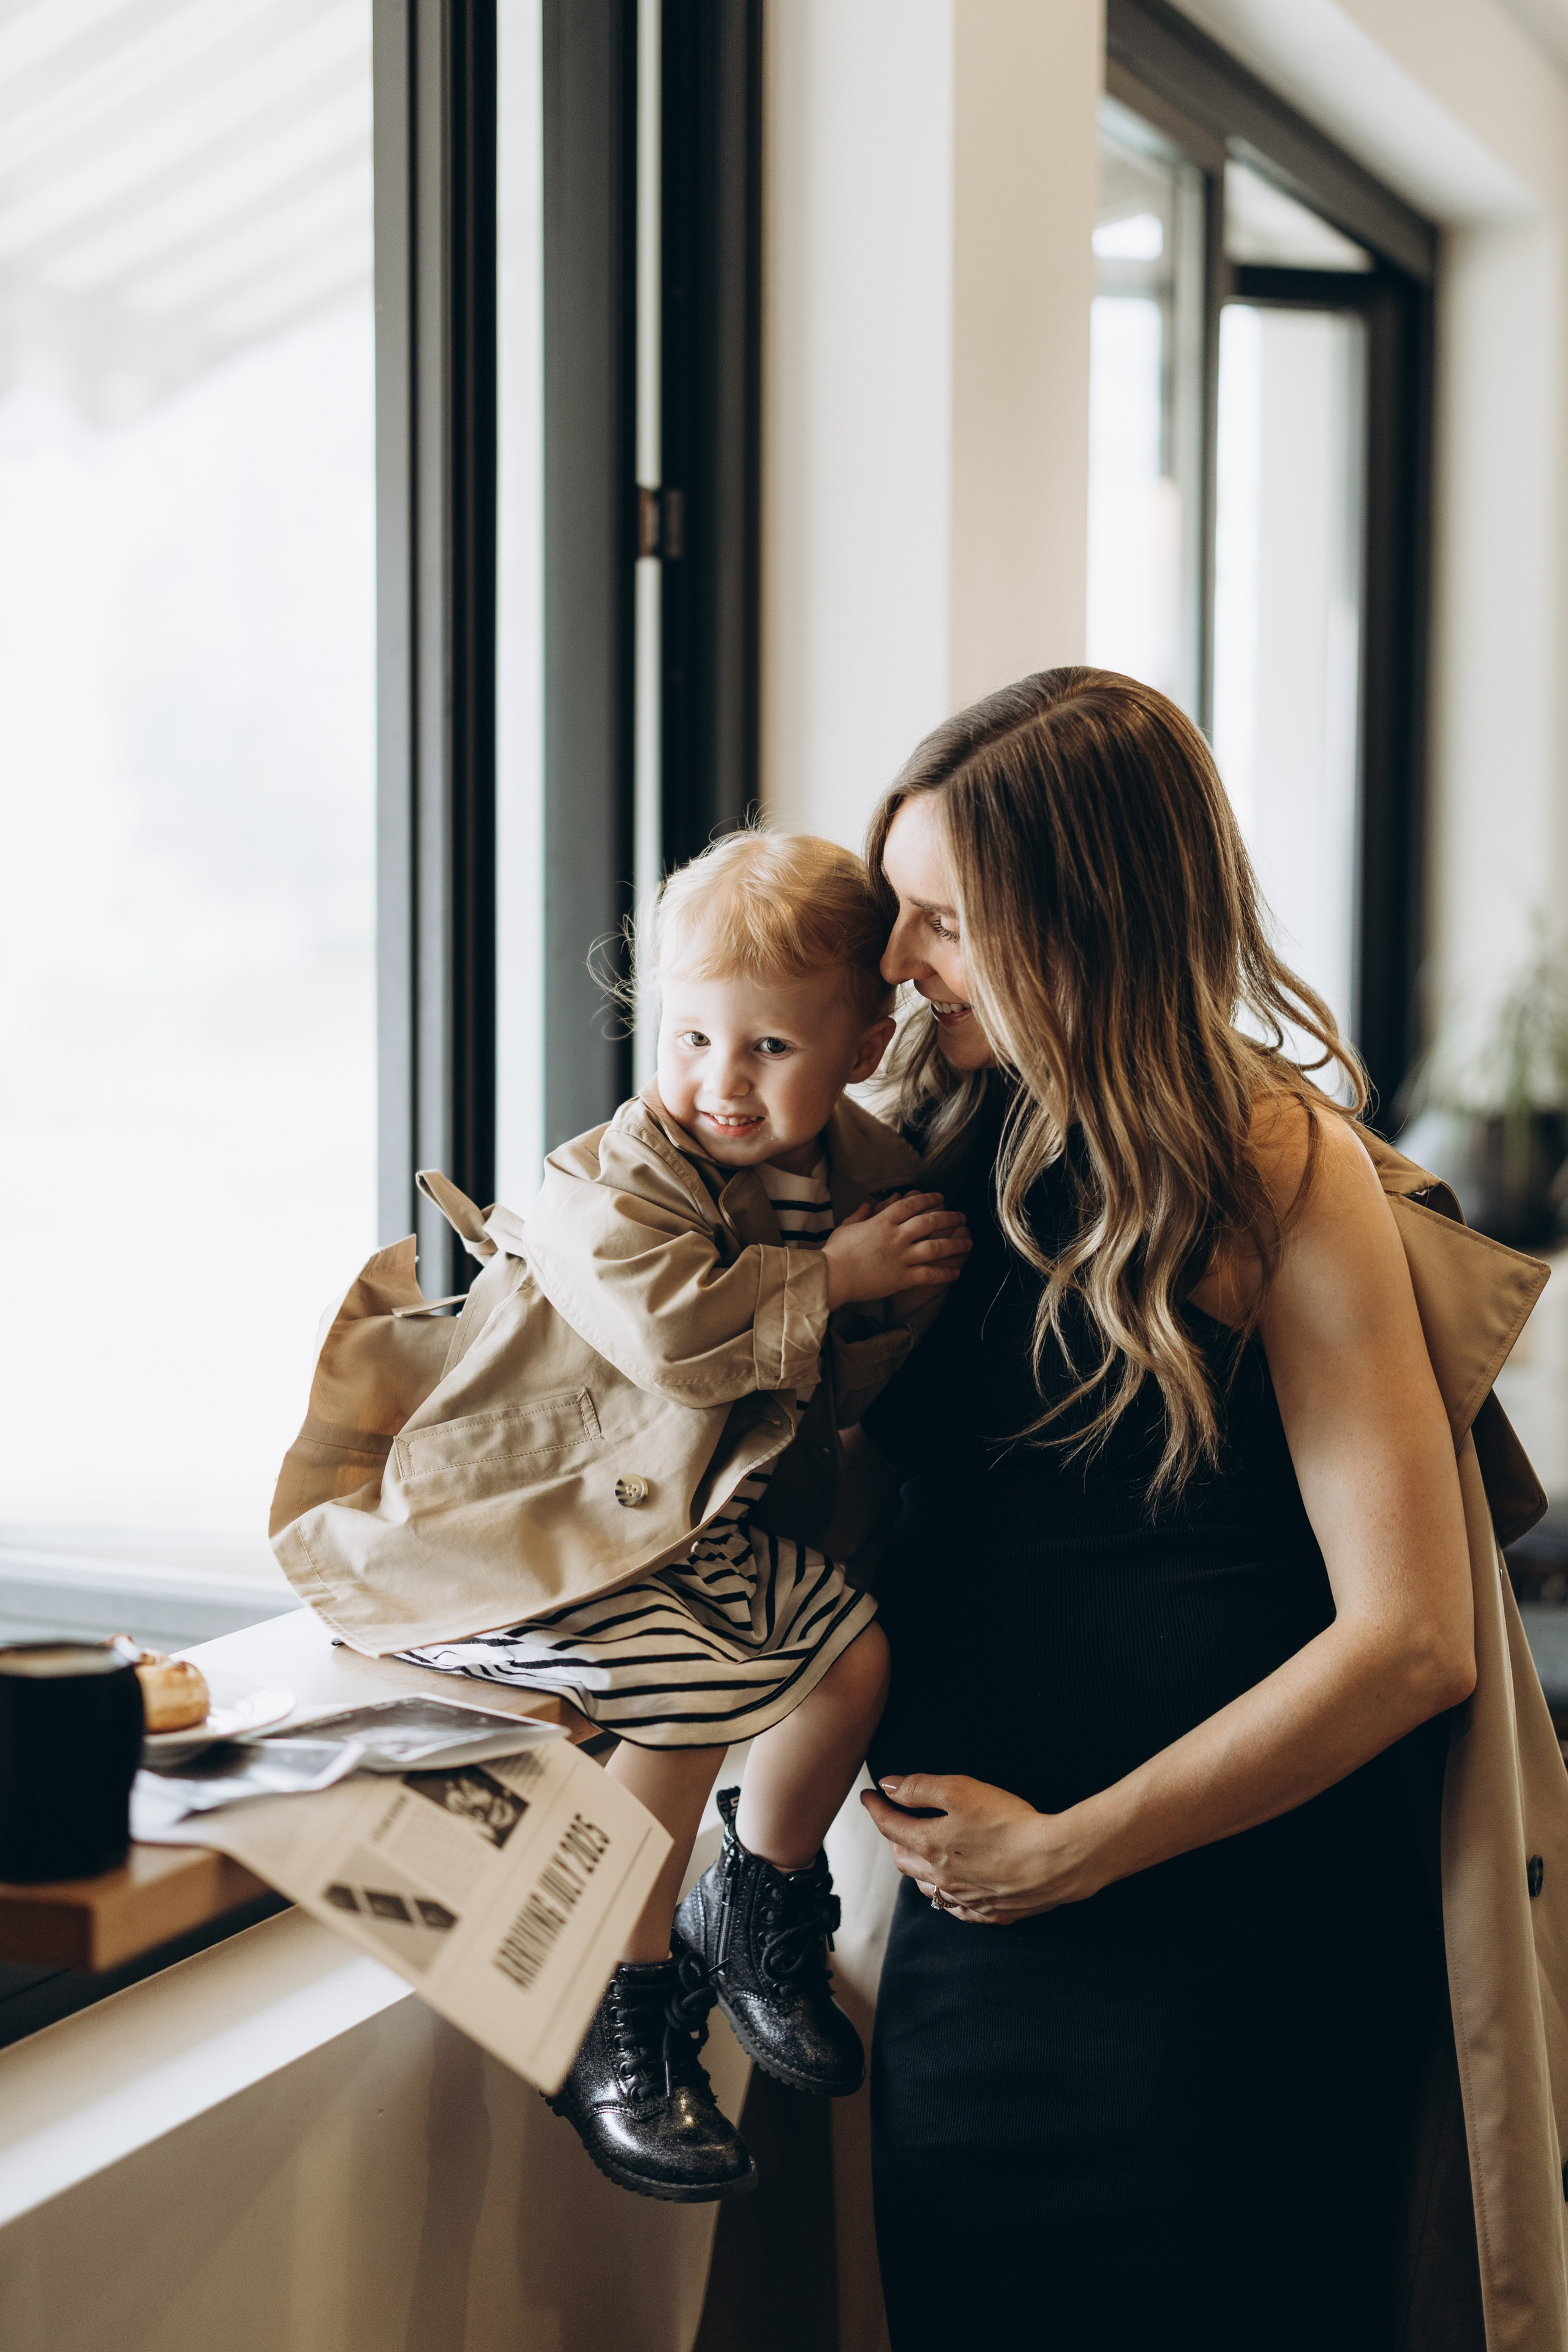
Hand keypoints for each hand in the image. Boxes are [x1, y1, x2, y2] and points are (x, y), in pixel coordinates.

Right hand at [822, 1192, 970, 1310]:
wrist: (833, 1276)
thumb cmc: (836, 1252)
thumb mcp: (846, 1226)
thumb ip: (860, 1215)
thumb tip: (868, 1205)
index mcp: (882, 1221)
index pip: (912, 1204)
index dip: (929, 1198)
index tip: (940, 1197)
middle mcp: (896, 1236)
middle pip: (930, 1221)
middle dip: (949, 1217)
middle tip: (962, 1216)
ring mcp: (901, 1257)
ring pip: (936, 1247)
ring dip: (955, 1244)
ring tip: (968, 1242)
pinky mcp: (903, 1277)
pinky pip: (930, 1273)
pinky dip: (946, 1272)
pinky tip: (957, 1271)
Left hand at [860, 1773, 1099, 1922]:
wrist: (1055, 1861)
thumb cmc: (1009, 1822)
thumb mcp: (960, 1791)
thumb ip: (920, 1788)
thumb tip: (888, 1788)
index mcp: (929, 1846)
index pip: (889, 1825)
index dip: (875, 1807)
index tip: (868, 1796)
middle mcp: (941, 1878)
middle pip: (903, 1858)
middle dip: (893, 1837)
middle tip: (894, 1821)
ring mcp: (966, 1900)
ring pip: (928, 1886)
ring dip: (917, 1867)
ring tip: (920, 1852)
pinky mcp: (991, 1913)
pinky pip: (958, 1908)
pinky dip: (947, 1895)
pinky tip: (954, 1888)